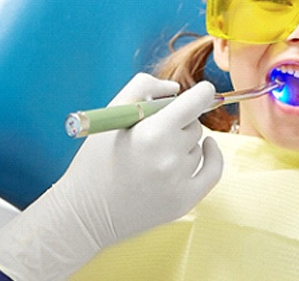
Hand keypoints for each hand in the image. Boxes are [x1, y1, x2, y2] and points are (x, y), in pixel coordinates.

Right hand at [0, 73, 222, 279]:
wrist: (85, 211)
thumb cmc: (95, 158)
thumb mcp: (112, 114)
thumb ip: (143, 88)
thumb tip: (175, 89)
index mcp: (151, 133)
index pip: (194, 103)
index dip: (202, 92)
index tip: (204, 89)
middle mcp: (169, 158)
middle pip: (194, 124)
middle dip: (179, 121)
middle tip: (154, 129)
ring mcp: (179, 183)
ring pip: (198, 146)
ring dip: (183, 142)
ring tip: (154, 153)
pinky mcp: (184, 202)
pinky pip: (213, 171)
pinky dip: (212, 156)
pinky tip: (207, 147)